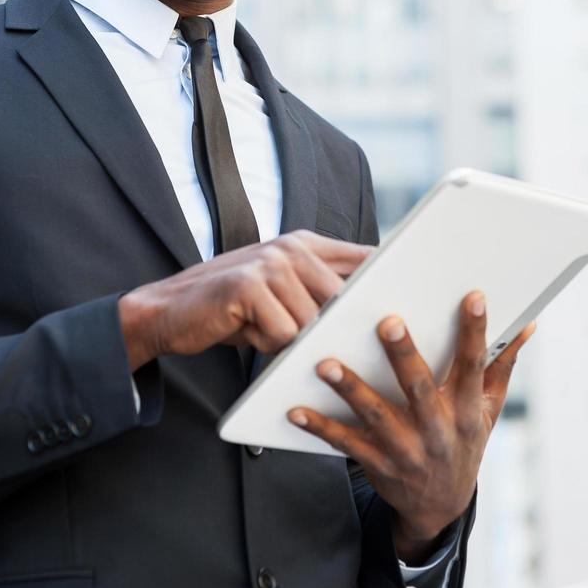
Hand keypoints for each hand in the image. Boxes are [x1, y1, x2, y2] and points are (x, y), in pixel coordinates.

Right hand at [119, 230, 371, 370]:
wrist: (167, 310)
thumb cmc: (234, 310)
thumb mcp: (282, 291)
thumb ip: (321, 289)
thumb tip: (377, 310)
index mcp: (306, 244)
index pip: (365, 258)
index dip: (390, 277)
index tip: (420, 293)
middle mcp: (292, 247)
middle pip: (344, 298)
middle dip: (332, 326)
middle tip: (303, 336)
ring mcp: (271, 262)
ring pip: (313, 322)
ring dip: (289, 339)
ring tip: (260, 326)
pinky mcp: (249, 284)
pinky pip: (283, 333)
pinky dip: (265, 344)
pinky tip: (244, 329)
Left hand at [287, 292, 534, 563]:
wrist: (440, 507)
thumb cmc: (464, 443)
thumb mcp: (488, 410)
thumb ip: (501, 365)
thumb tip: (526, 324)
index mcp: (466, 410)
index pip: (474, 365)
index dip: (475, 332)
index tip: (473, 296)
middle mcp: (437, 430)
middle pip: (419, 388)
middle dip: (404, 356)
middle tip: (387, 322)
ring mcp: (406, 450)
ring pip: (376, 416)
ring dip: (351, 389)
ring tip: (325, 364)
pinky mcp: (377, 464)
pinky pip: (346, 444)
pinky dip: (321, 427)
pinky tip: (296, 409)